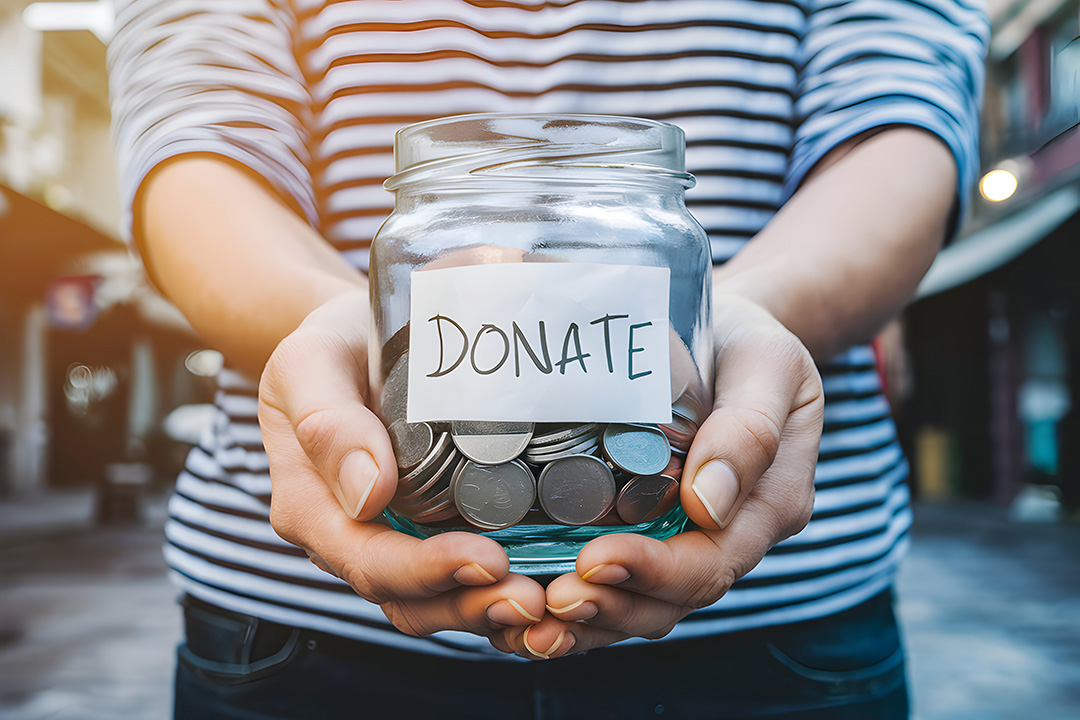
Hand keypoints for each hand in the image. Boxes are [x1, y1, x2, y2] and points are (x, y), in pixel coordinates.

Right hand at [258, 291, 546, 640]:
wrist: (363, 334)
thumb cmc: (335, 345)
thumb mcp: (311, 364)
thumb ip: (326, 422)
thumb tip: (367, 494)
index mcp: (315, 508)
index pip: (367, 561)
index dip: (425, 572)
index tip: (487, 559)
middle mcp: (355, 537)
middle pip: (409, 598)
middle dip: (471, 604)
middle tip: (533, 597)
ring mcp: (400, 538)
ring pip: (442, 601)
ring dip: (493, 609)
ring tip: (548, 602)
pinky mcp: (441, 528)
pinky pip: (470, 576)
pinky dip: (509, 588)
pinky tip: (555, 586)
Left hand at [492, 296, 823, 658]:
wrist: (728, 332)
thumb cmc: (749, 342)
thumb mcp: (768, 365)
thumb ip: (750, 429)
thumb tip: (709, 506)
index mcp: (767, 506)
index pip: (709, 563)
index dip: (651, 572)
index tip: (593, 560)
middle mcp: (728, 537)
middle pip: (669, 601)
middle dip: (608, 608)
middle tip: (548, 602)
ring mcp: (686, 541)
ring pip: (637, 606)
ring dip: (583, 624)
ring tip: (526, 623)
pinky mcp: (649, 533)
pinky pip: (614, 586)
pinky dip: (572, 611)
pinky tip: (522, 615)